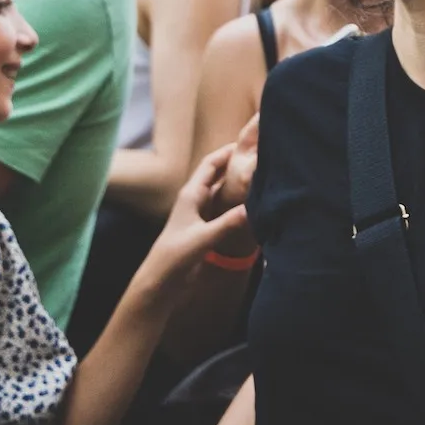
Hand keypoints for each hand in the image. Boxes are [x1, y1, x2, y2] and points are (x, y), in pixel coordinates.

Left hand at [140, 145, 253, 294]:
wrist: (160, 282)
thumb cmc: (174, 256)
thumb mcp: (202, 238)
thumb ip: (227, 222)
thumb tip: (255, 207)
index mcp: (191, 194)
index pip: (211, 164)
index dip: (228, 151)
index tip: (250, 142)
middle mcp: (196, 199)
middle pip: (218, 174)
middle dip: (237, 164)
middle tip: (262, 157)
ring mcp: (202, 214)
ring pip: (223, 191)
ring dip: (239, 184)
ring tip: (264, 177)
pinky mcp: (206, 228)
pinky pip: (226, 209)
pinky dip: (239, 203)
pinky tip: (254, 205)